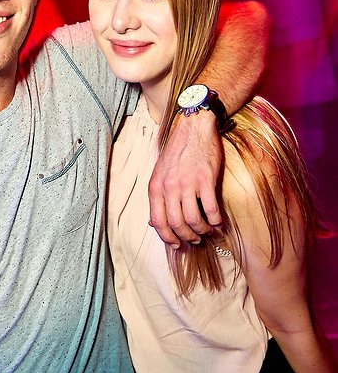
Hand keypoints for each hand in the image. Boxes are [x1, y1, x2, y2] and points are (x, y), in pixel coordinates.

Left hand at [148, 112, 223, 246]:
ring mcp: (187, 184)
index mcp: (155, 187)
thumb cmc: (177, 151)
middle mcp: (169, 187)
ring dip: (202, 230)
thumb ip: (158, 197)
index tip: (177, 244)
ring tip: (207, 231)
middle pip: (176, 224)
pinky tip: (218, 222)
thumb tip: (154, 223)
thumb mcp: (159, 174)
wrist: (193, 128)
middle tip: (195, 239)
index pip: (158, 222)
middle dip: (186, 237)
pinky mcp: (205, 180)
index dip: (168, 237)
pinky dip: (215, 220)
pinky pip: (210, 209)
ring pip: (193, 220)